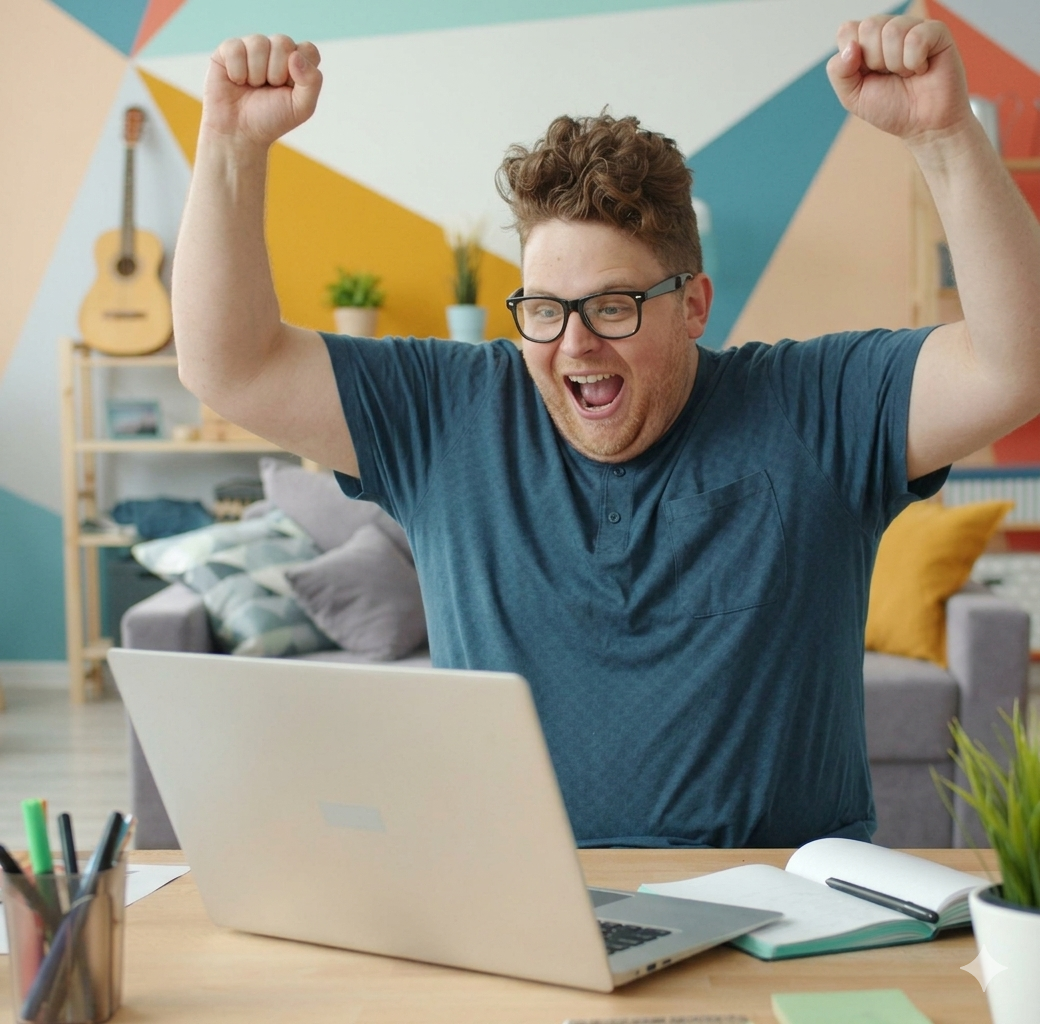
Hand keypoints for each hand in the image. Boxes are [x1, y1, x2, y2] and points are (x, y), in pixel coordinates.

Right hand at [202, 34, 321, 146]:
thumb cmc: (272, 119)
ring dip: (256, 74)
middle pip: (283, 43)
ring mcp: (252, 48)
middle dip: (276, 73)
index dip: (300, 71)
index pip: (308, 50)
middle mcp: (275, 51)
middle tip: (269, 89)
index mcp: (297, 63)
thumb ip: (312, 82)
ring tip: (252, 86)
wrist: (240, 133)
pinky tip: (237, 81)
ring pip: (259, 43)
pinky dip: (237, 71)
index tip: (289, 89)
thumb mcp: (301, 108)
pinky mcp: (229, 49)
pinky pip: (236, 48)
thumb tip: (295, 55)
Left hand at [826, 15, 970, 142]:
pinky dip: (915, 62)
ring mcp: (913, 27)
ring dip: (896, 64)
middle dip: (875, 61)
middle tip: (890, 76)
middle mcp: (888, 29)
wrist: (923, 125)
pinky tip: (921, 69)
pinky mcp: (936, 31)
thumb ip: (839, 72)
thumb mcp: (853, 96)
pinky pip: (916, 37)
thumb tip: (850, 46)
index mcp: (865, 42)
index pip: (847, 30)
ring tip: (907, 74)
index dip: (852, 58)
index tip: (867, 75)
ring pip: (892, 30)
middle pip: (869, 27)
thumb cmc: (890, 108)